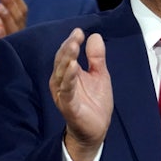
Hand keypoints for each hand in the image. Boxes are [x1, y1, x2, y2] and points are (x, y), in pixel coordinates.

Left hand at [0, 0, 28, 91]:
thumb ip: (2, 16)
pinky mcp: (4, 63)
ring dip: (6, 18)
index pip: (21, 14)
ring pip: (14, 32)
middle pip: (19, 20)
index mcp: (18, 32)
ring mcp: (14, 52)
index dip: (15, 1)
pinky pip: (4, 51)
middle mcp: (20, 41)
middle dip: (11, 5)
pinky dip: (1, 38)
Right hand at [49, 28, 112, 160]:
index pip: (67, 54)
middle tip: (76, 35)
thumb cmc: (94, 102)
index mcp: (68, 73)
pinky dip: (69, 79)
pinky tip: (73, 68)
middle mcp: (61, 82)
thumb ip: (96, 57)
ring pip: (62, 74)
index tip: (79, 31)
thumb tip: (94, 35)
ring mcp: (64, 94)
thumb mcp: (99, 75)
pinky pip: (66, 91)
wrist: (96, 129)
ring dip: (67, 59)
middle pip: (62, 61)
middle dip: (68, 47)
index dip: (72, 42)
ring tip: (73, 46)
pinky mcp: (68, 106)